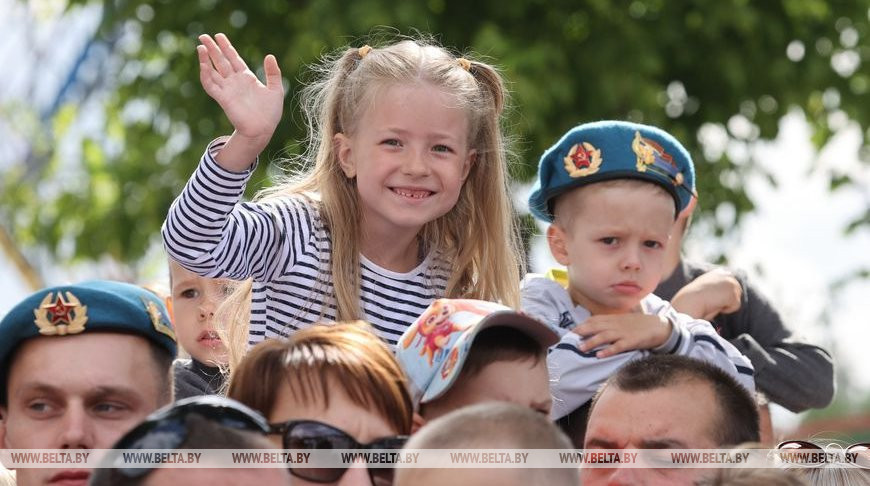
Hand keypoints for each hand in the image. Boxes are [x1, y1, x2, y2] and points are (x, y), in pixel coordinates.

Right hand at [197, 33, 283, 170]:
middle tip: (203, 35)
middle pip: (221, 61)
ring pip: (213, 71)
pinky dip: (206, 75)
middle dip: (213, 48)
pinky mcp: (223, 99)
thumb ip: (273, 73)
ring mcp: (228, 89)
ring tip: (201, 47)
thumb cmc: (270, 112)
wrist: (263, 129)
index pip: (233, 58)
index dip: (226, 47)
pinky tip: (203, 64)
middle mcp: (235, 82)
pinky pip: (211, 85)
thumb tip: (269, 55)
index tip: (219, 36)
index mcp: (246, 78)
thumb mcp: (276, 89)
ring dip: (206, 59)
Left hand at [572, 314, 670, 357]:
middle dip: (582, 331)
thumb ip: (610, 323)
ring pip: (605, 336)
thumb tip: (595, 327)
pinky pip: (618, 346)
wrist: (659, 326)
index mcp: (614, 319)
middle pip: (596, 326)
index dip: (582, 324)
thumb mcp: (623, 321)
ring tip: (581, 348)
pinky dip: (609, 351)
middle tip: (570, 337)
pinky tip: (600, 355)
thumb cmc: (639, 325)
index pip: (595, 320)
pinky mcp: (632, 342)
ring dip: (592, 341)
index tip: (571, 331)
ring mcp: (624, 333)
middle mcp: (616, 325)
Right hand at [670, 268, 741, 320]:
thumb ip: (716, 286)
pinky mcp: (734, 294)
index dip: (724, 293)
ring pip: (736, 299)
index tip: (714, 298)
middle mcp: (727, 275)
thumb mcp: (706, 287)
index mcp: (720, 272)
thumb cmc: (694, 297)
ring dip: (726, 304)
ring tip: (713, 302)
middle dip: (728, 299)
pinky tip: (715, 305)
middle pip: (737, 292)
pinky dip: (727, 309)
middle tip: (713, 302)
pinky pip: (735, 306)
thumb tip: (724, 293)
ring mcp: (732, 284)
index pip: (731, 284)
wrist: (691, 300)